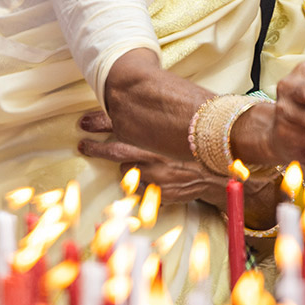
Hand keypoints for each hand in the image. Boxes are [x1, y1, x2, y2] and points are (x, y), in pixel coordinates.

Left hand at [78, 110, 225, 204]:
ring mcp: (156, 178)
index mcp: (156, 137)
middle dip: (96, 148)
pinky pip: (141, 190)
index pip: (122, 126)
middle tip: (84, 145)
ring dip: (130, 169)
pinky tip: (157, 180)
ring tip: (144, 166)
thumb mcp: (177, 129)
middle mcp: (154, 157)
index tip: (84, 123)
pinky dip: (144, 185)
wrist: (221, 174)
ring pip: (127, 172)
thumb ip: (158, 124)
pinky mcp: (160, 194)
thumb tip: (133, 109)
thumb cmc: (199, 149)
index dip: (100, 122)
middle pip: (116, 151)